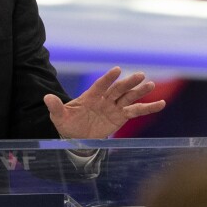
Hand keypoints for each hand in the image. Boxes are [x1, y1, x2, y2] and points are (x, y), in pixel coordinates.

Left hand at [44, 66, 166, 138]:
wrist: (75, 137)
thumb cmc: (67, 123)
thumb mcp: (59, 116)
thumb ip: (55, 107)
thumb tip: (46, 98)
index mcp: (89, 96)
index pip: (100, 85)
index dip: (107, 78)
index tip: (116, 70)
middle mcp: (103, 100)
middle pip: (118, 89)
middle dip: (128, 83)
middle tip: (140, 75)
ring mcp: (113, 107)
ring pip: (128, 98)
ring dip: (139, 92)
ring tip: (151, 85)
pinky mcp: (120, 117)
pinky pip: (135, 111)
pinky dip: (148, 107)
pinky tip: (160, 104)